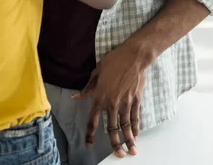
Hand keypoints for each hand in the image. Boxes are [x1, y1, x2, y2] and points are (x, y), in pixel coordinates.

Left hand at [73, 41, 147, 157]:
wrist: (133, 57)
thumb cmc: (113, 61)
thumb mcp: (96, 72)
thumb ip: (88, 88)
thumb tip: (76, 96)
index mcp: (100, 97)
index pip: (93, 120)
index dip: (90, 134)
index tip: (88, 145)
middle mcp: (112, 103)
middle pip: (112, 129)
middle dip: (115, 144)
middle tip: (117, 155)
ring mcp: (126, 103)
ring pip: (126, 126)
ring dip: (128, 140)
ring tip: (131, 151)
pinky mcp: (136, 100)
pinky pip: (135, 117)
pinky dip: (136, 127)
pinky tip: (136, 135)